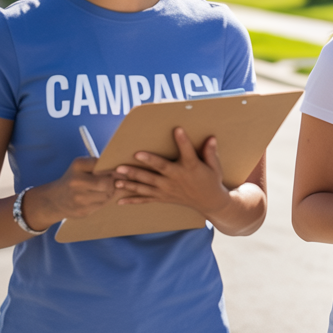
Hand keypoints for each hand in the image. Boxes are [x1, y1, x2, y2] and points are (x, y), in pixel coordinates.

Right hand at [26, 157, 115, 227]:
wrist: (55, 200)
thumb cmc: (73, 179)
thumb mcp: (80, 166)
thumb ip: (97, 164)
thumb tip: (120, 169)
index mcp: (78, 168)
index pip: (104, 169)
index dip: (116, 172)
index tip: (122, 171)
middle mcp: (77, 184)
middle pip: (108, 185)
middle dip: (114, 183)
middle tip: (117, 181)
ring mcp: (79, 200)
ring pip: (107, 196)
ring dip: (111, 192)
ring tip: (108, 188)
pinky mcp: (83, 212)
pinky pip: (103, 205)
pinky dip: (106, 200)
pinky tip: (102, 196)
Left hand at [114, 128, 231, 217]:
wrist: (209, 202)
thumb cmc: (211, 180)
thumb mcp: (214, 167)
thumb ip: (211, 153)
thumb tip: (211, 138)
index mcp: (191, 167)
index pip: (186, 152)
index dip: (182, 141)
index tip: (177, 129)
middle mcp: (177, 179)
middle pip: (158, 170)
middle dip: (142, 166)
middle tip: (128, 160)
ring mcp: (168, 189)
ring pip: (147, 185)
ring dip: (131, 182)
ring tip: (117, 179)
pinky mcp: (163, 197)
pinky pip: (146, 199)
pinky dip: (133, 200)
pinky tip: (119, 200)